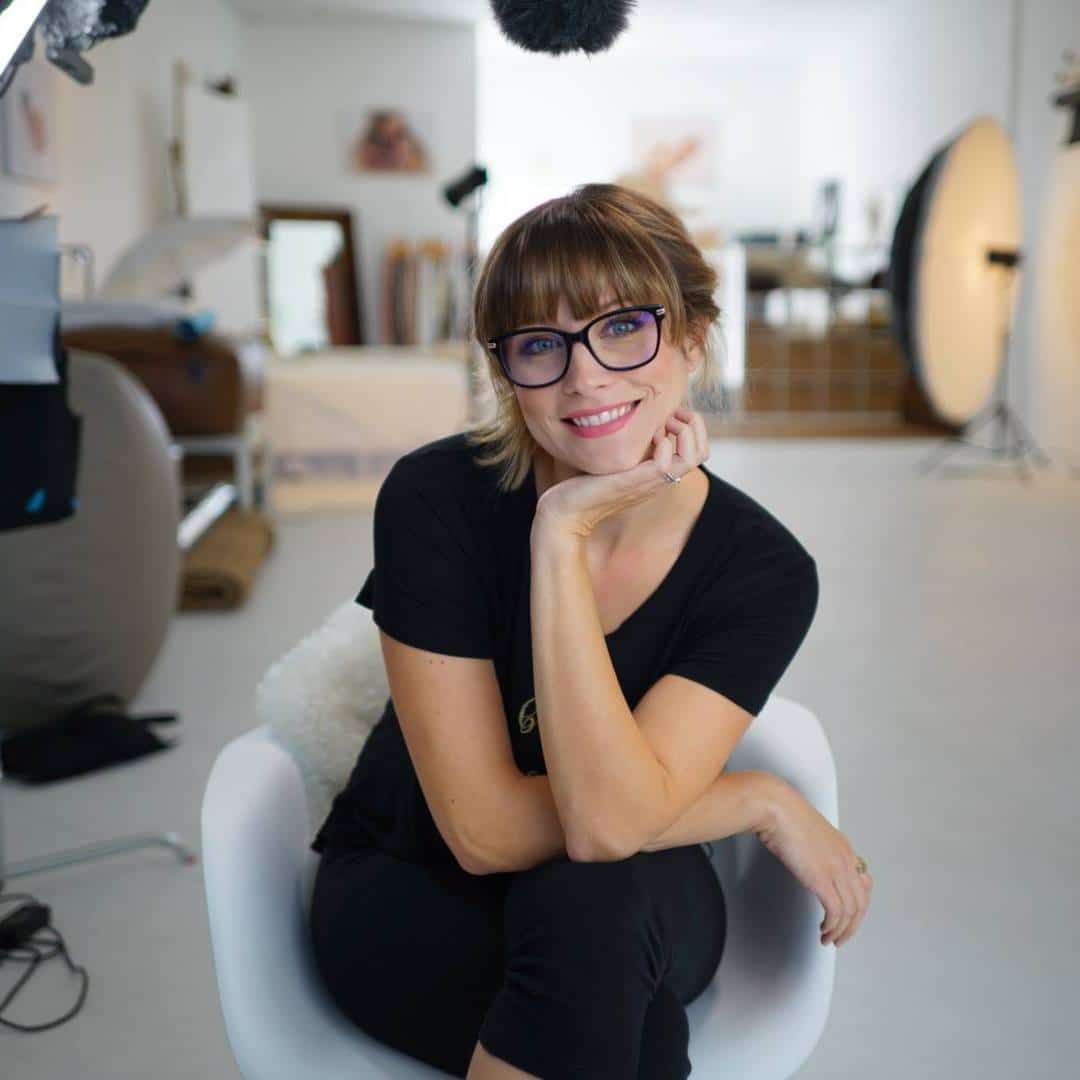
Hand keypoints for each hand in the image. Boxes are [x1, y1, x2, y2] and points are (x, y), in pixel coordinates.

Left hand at [533, 407, 710, 539]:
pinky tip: (646, 437)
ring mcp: (649, 481)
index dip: (692, 426)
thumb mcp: (613, 461)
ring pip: (693, 457)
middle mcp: (659, 478)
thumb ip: (626, 448)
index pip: (698, 450)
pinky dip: (663, 442)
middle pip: (703, 452)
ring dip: (682, 431)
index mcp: (657, 473)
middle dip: (694, 424)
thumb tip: (630, 423)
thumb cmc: (583, 485)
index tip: (670, 413)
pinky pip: (666, 463)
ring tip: (661, 424)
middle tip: (670, 415)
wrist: (565, 512)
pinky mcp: (634, 481)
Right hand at [754, 786, 872, 947]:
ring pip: (852, 911)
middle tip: (841, 936)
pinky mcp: (822, 879)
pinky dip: (832, 926)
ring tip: (829, 939)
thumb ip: (815, 848)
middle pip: (861, 901)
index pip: (863, 883)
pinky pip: (836, 912)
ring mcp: (836, 869)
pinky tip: (823, 930)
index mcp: (843, 847)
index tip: (847, 916)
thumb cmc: (782, 813)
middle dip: (853, 924)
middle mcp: (845, 859)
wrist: (775, 807)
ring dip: (842, 930)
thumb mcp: (807, 831)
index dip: (857, 904)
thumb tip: (808, 861)